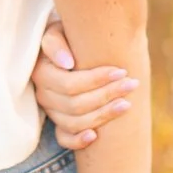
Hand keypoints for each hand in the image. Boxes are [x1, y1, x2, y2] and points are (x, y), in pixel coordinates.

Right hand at [30, 21, 138, 149]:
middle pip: (75, 105)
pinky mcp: (58, 122)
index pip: (70, 84)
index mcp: (41, 73)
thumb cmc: (65, 35)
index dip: (97, 80)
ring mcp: (50, 110)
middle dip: (107, 95)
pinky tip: (95, 136)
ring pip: (74, 122)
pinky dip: (78, 141)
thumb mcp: (57, 31)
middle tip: (132, 84)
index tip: (121, 71)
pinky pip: (64, 139)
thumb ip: (56, 43)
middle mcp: (43, 94)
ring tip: (127, 104)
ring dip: (103, 115)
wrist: (66, 44)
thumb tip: (68, 63)